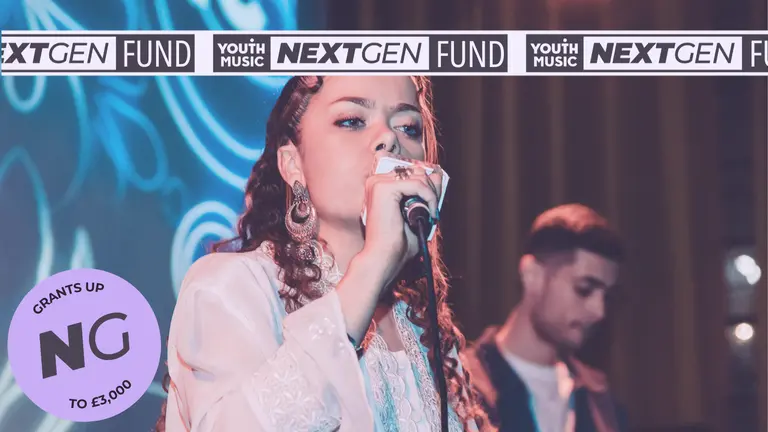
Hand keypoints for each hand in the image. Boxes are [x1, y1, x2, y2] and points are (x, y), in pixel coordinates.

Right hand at [358, 164, 442, 287]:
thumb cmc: (396, 242)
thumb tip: (436, 174)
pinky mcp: (383, 188)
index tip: (432, 204)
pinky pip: (418, 184)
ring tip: (429, 215)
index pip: (410, 173)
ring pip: (418, 177)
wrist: (384, 258)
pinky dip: (429, 198)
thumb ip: (425, 192)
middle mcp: (376, 181)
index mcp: (379, 186)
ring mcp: (377, 183)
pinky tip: (428, 213)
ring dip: (431, 196)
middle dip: (431, 189)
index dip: (427, 185)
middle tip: (431, 211)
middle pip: (415, 171)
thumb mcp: (416, 212)